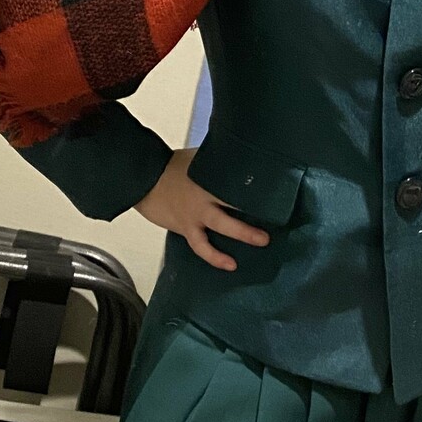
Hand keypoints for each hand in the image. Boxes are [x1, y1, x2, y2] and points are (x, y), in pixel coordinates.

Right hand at [133, 148, 270, 271]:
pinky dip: (216, 257)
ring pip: (222, 226)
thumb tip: (239, 156)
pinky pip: (202, 247)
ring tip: (262, 241)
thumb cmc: (170, 167)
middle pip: (235, 202)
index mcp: (209, 176)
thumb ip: (218, 161)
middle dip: (258, 208)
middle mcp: (205, 195)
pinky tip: (230, 264)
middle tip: (279, 214)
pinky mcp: (187, 228)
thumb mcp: (198, 158)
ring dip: (243, 234)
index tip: (278, 186)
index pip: (238, 179)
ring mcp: (196, 214)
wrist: (142, 180)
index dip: (259, 183)